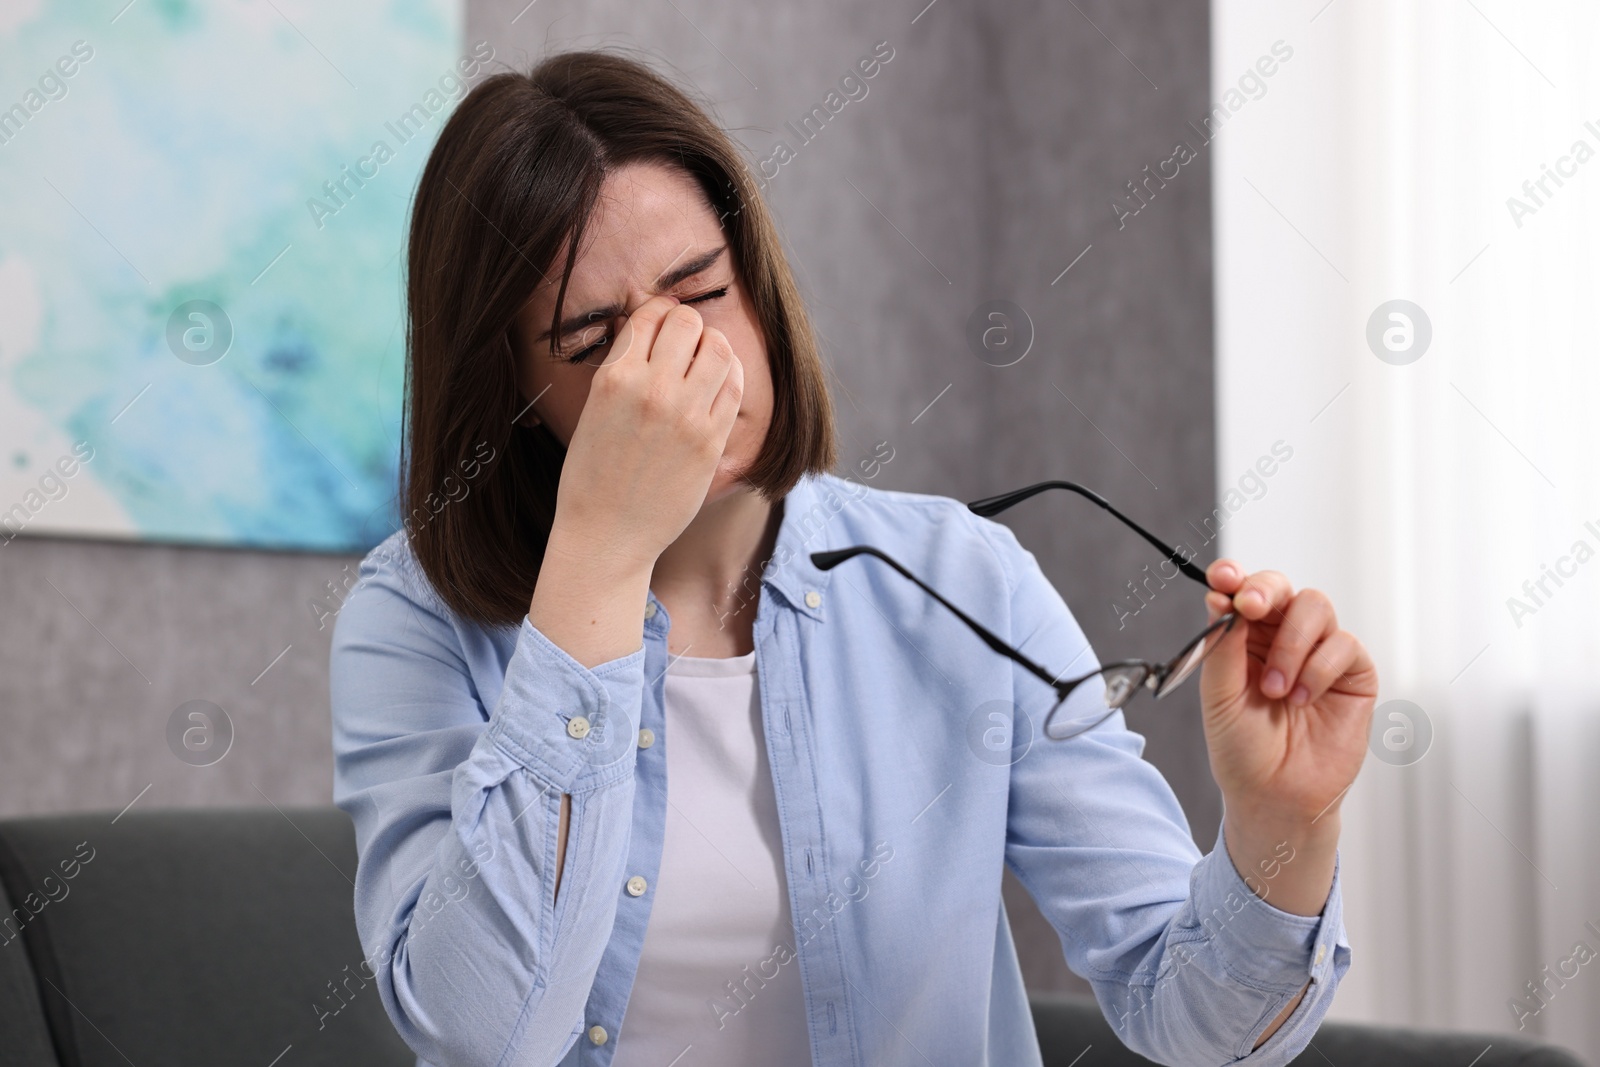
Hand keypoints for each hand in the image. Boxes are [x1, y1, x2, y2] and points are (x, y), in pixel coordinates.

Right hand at [551, 293, 744, 574]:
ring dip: (713, 347)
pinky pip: (734, 386)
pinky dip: (729, 376)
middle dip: (687, 327)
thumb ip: (620, 369)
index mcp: (614, 378)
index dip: (658, 314)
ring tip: (703, 363)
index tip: (662, 326)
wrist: (608, 535)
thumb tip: (641, 328)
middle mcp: (652, 390)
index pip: (649, 316)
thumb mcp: (593, 411)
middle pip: (688, 322)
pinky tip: (717, 385)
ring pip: (719, 348)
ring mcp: (686, 415)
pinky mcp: (711, 440)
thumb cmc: (592, 476)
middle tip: (684, 344)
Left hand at [1197, 561, 1377, 827]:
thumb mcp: (1219, 696)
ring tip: (1275, 689)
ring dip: (1291, 644)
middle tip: (1249, 607)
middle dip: (1264, 590)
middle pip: (1281, 587)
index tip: (1223, 578)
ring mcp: (1319, 652)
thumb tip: (1220, 598)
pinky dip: (1318, 668)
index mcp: (1243, 639)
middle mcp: (1281, 638)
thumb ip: (1221, 646)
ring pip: (1315, 606)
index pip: (1241, 592)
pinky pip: (1343, 644)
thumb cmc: (1242, 749)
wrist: (1276, 796)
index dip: (1234, 576)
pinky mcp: (1353, 673)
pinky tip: (1302, 699)